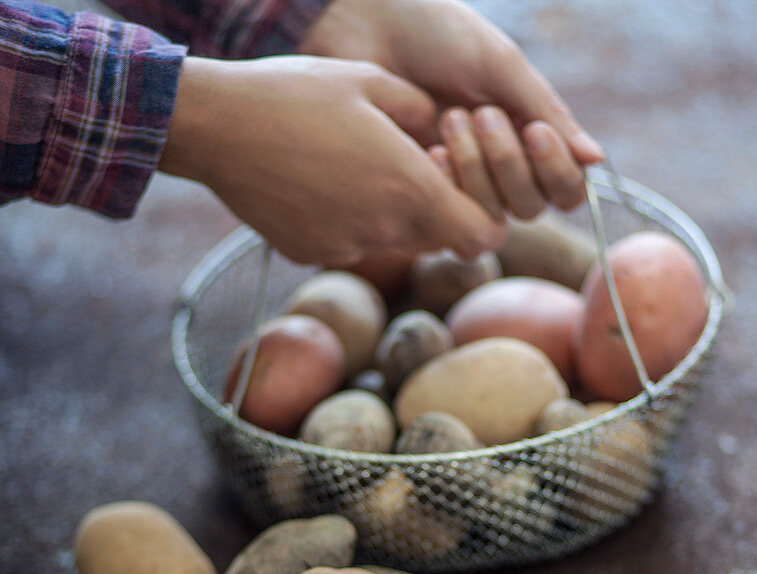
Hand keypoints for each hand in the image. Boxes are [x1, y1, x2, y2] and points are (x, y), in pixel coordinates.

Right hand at [158, 55, 505, 263]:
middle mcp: (384, 229)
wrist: (218, 127)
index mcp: (409, 188)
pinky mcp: (312, 254)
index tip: (461, 187)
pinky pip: (348, 243)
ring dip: (386, 212)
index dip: (483, 219)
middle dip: (434, 209)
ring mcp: (346, 248)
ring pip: (391, 240)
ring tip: (351, 164)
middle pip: (437, 240)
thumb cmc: (297, 93)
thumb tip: (445, 132)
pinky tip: (316, 181)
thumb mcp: (373, 82)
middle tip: (406, 164)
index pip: (482, 239)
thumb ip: (424, 113)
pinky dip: (345, 220)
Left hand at [301, 0, 602, 210]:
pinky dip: (447, 189)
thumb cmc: (437, 36)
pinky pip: (450, 223)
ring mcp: (460, 191)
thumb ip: (545, 113)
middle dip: (510, 163)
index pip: (565, 189)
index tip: (533, 131)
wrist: (369, 29)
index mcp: (527, 139)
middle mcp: (499, 173)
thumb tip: (597, 162)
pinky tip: (429, 151)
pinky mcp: (422, 201)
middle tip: (479, 113)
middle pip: (532, 208)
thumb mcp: (500, 66)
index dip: (557, 172)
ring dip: (480, 172)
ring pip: (494, 221)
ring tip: (450, 119)